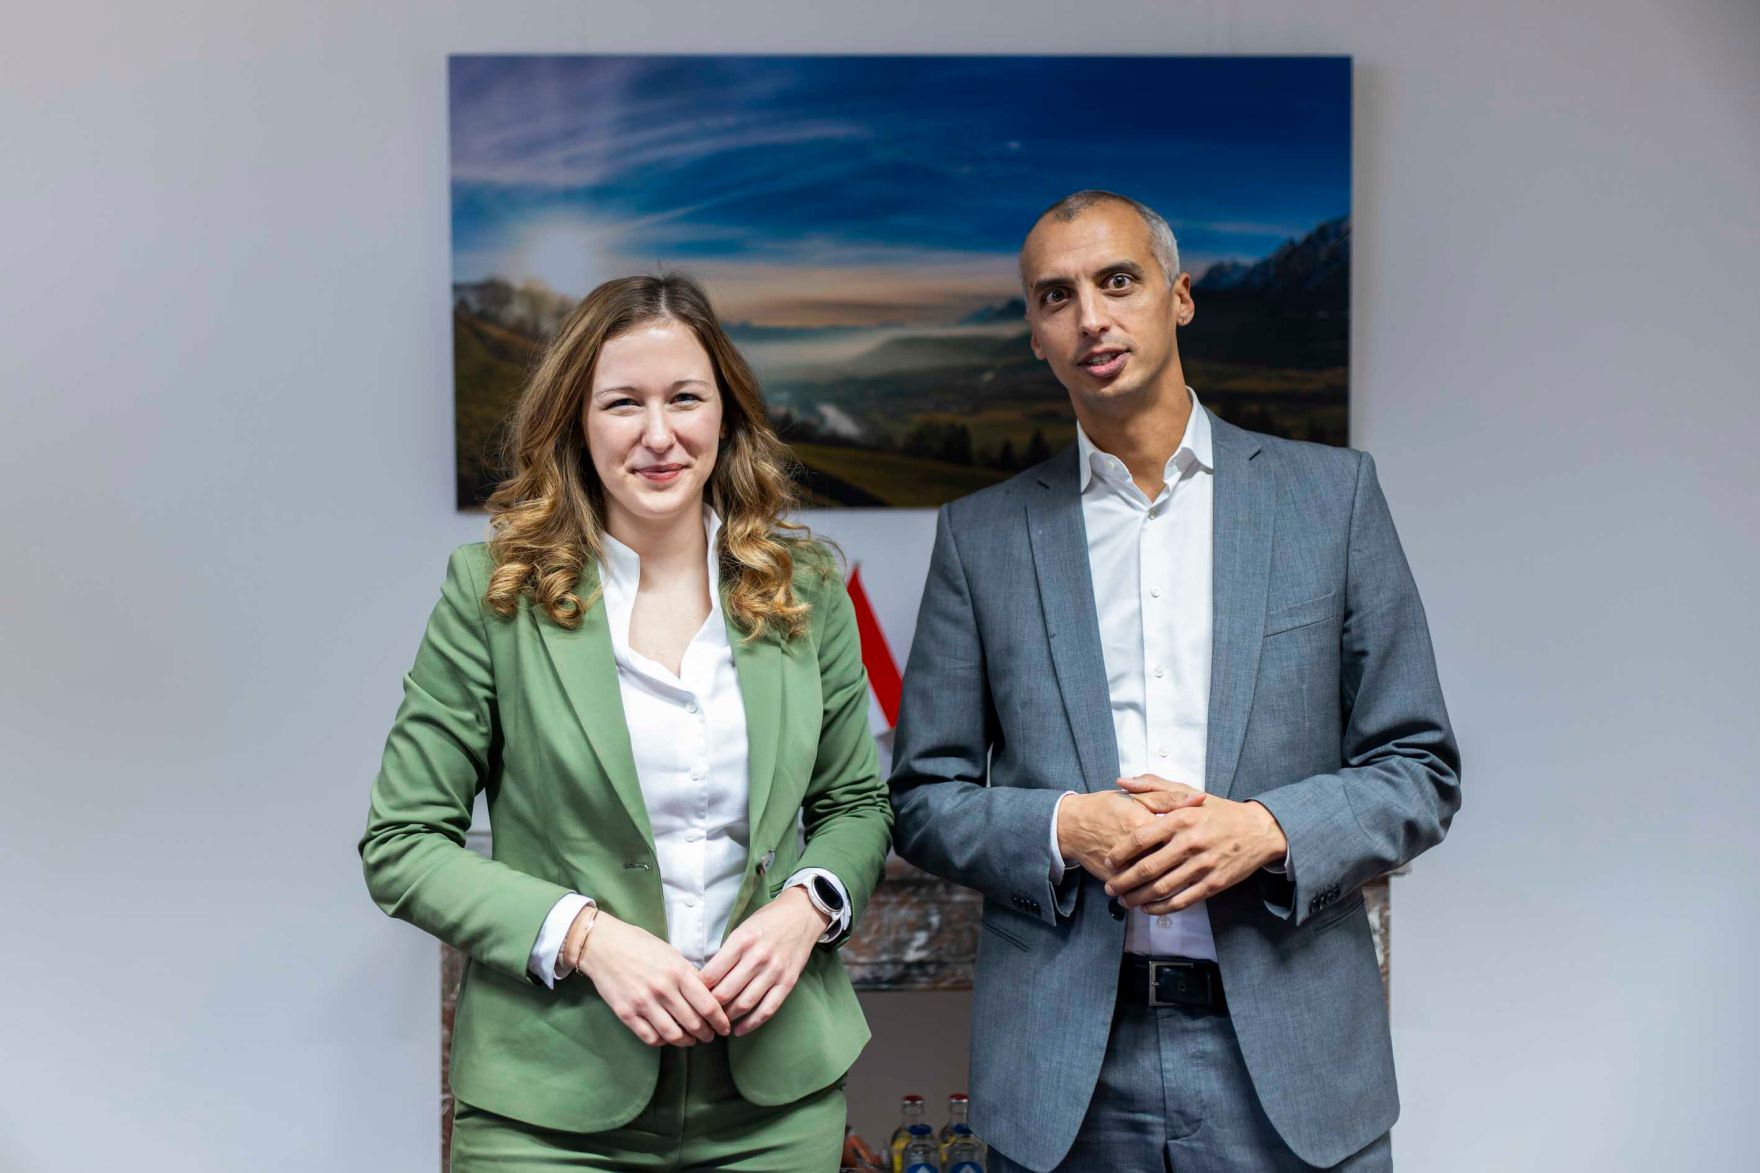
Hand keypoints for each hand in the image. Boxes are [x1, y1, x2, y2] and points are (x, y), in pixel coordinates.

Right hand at [575, 913, 730, 1046]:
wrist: (602, 946)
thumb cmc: (639, 945)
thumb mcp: (671, 953)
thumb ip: (689, 974)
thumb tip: (708, 993)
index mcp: (678, 972)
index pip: (708, 1005)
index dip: (720, 1021)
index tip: (724, 1027)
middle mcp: (663, 990)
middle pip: (693, 1023)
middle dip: (706, 1034)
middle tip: (710, 1036)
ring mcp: (643, 1003)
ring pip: (673, 1035)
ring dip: (687, 1041)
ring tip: (691, 1040)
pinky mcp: (626, 1014)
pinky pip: (650, 1037)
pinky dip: (663, 1041)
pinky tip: (668, 1037)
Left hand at [698, 886, 829, 1036]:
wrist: (802, 914)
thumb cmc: (767, 921)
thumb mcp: (741, 929)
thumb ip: (726, 953)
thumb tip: (705, 980)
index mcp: (741, 941)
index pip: (711, 974)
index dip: (698, 989)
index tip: (692, 996)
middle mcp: (757, 957)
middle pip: (725, 993)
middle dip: (710, 1007)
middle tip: (702, 1013)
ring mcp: (774, 971)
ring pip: (744, 1004)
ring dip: (728, 1017)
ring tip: (718, 1022)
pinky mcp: (787, 982)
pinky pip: (767, 1010)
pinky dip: (751, 1023)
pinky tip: (739, 1029)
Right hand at [1056, 780, 1206, 881]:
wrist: (1072, 825)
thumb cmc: (1107, 807)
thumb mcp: (1138, 797)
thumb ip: (1170, 797)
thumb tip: (1200, 797)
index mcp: (1146, 823)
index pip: (1180, 838)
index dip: (1193, 843)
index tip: (1200, 844)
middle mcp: (1137, 847)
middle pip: (1171, 863)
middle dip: (1186, 867)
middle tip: (1194, 867)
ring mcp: (1125, 865)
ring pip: (1155, 881)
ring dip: (1170, 886)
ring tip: (1182, 882)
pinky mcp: (1114, 878)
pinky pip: (1137, 891)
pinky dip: (1149, 896)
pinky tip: (1158, 896)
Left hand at [1103, 776, 1287, 914]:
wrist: (1259, 830)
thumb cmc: (1219, 811)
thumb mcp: (1188, 792)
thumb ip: (1153, 786)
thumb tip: (1121, 782)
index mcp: (1181, 818)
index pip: (1141, 838)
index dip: (1121, 852)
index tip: (1109, 860)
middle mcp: (1190, 842)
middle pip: (1148, 867)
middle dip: (1124, 881)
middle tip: (1109, 888)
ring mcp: (1202, 865)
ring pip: (1162, 888)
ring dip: (1138, 897)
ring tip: (1124, 901)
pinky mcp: (1213, 884)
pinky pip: (1182, 900)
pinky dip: (1162, 908)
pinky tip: (1149, 908)